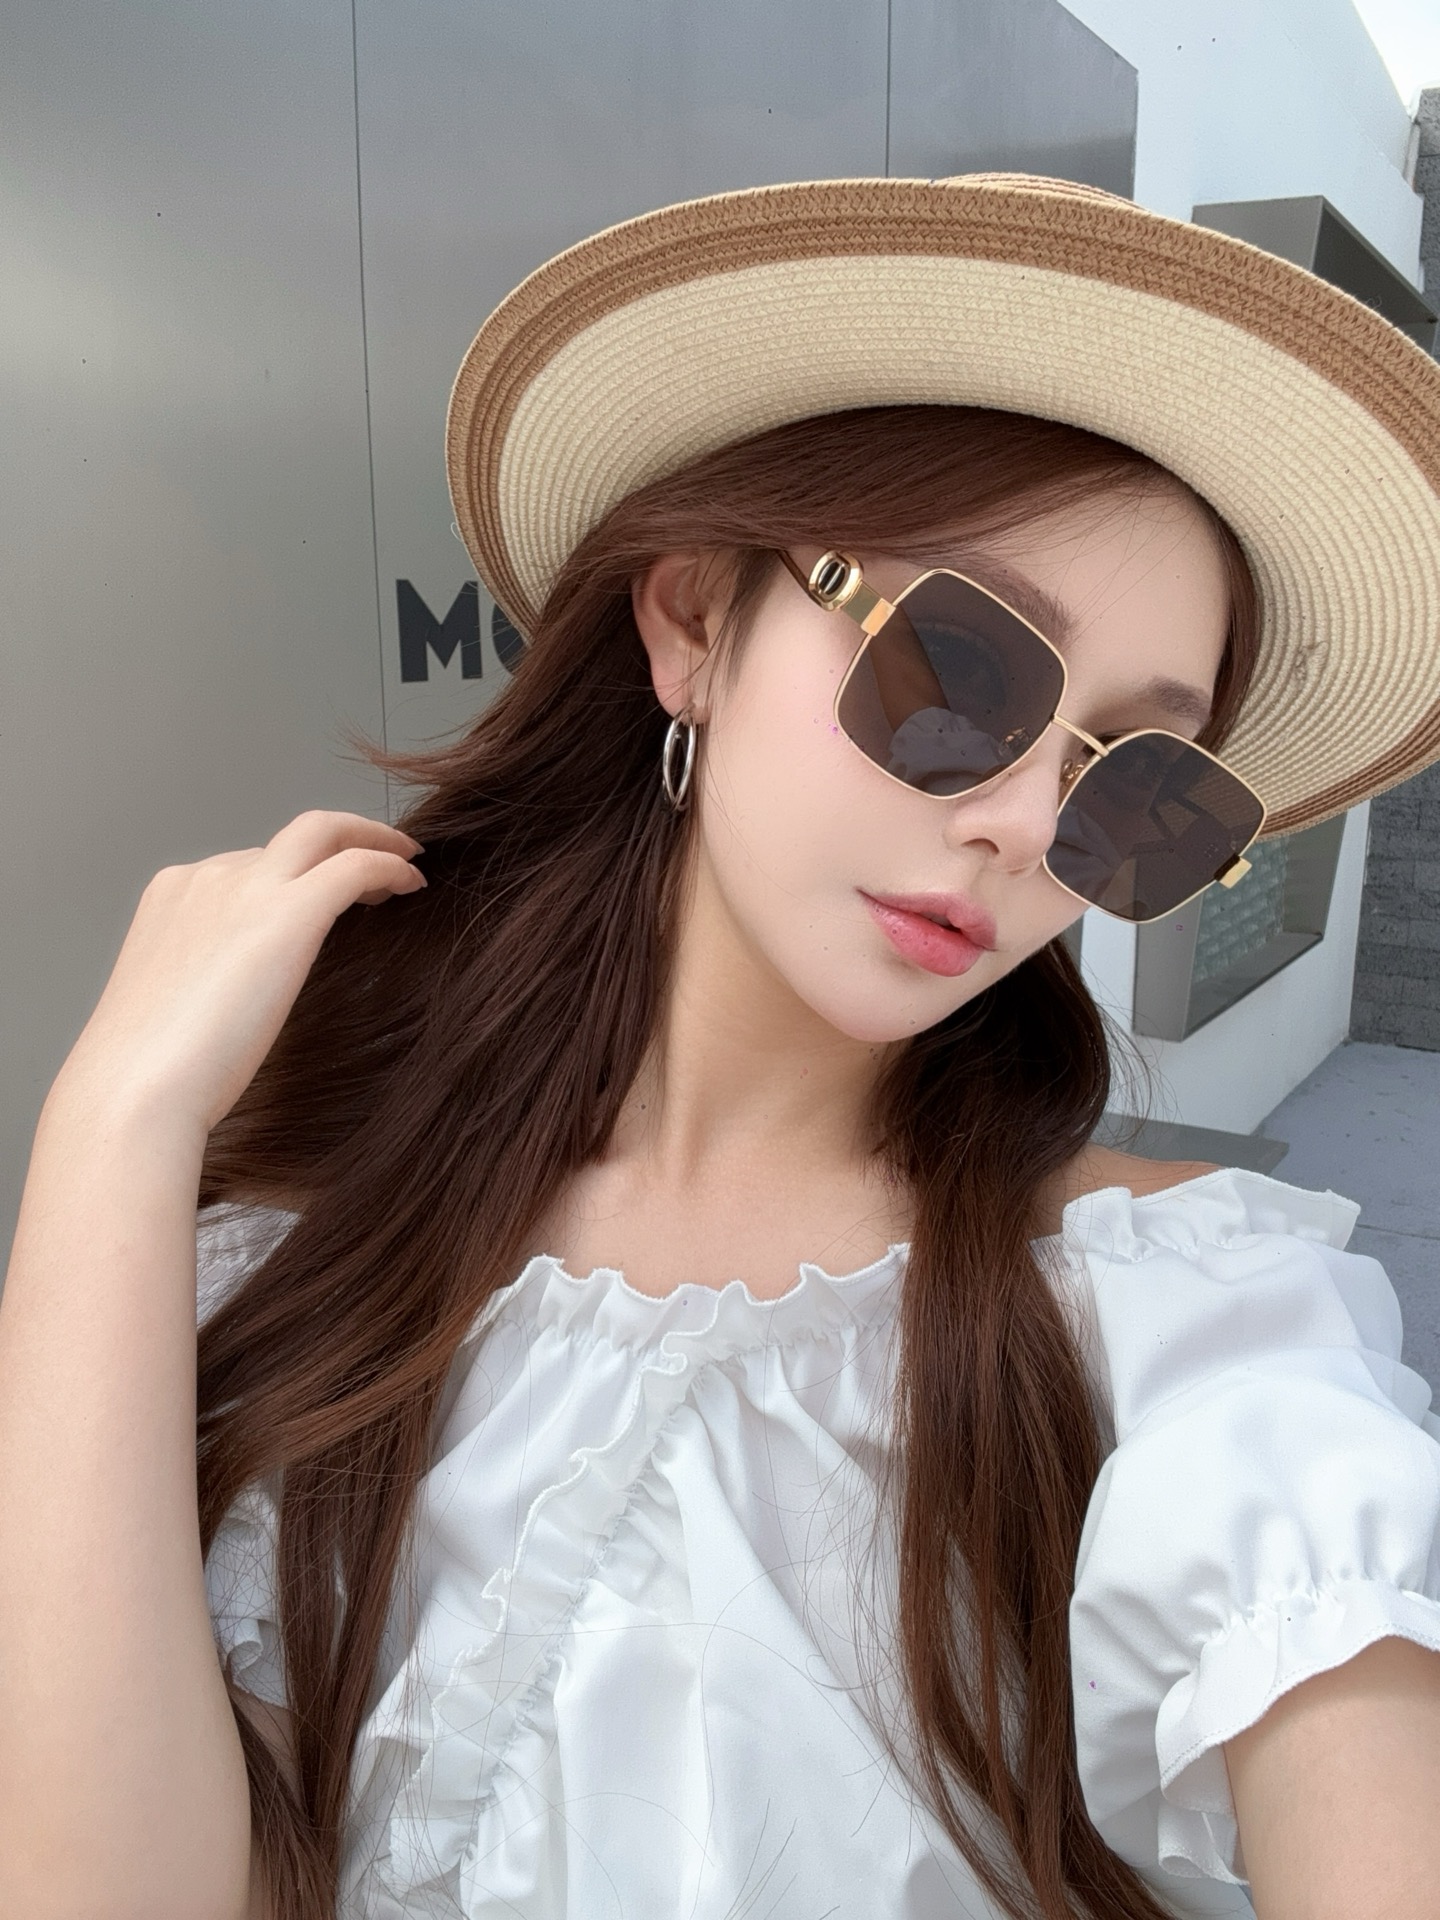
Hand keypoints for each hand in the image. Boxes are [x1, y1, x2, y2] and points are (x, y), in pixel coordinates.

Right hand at [50, 810, 427, 1136]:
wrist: (137, 1091)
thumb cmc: (152, 1079)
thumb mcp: (177, 1010)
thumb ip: (213, 984)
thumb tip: (246, 999)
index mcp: (174, 897)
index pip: (249, 866)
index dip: (298, 876)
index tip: (331, 893)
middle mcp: (207, 878)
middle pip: (289, 839)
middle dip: (340, 841)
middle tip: (384, 861)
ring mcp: (245, 889)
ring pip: (323, 832)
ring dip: (371, 841)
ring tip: (406, 867)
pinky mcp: (288, 912)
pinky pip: (355, 865)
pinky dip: (390, 864)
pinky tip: (414, 883)